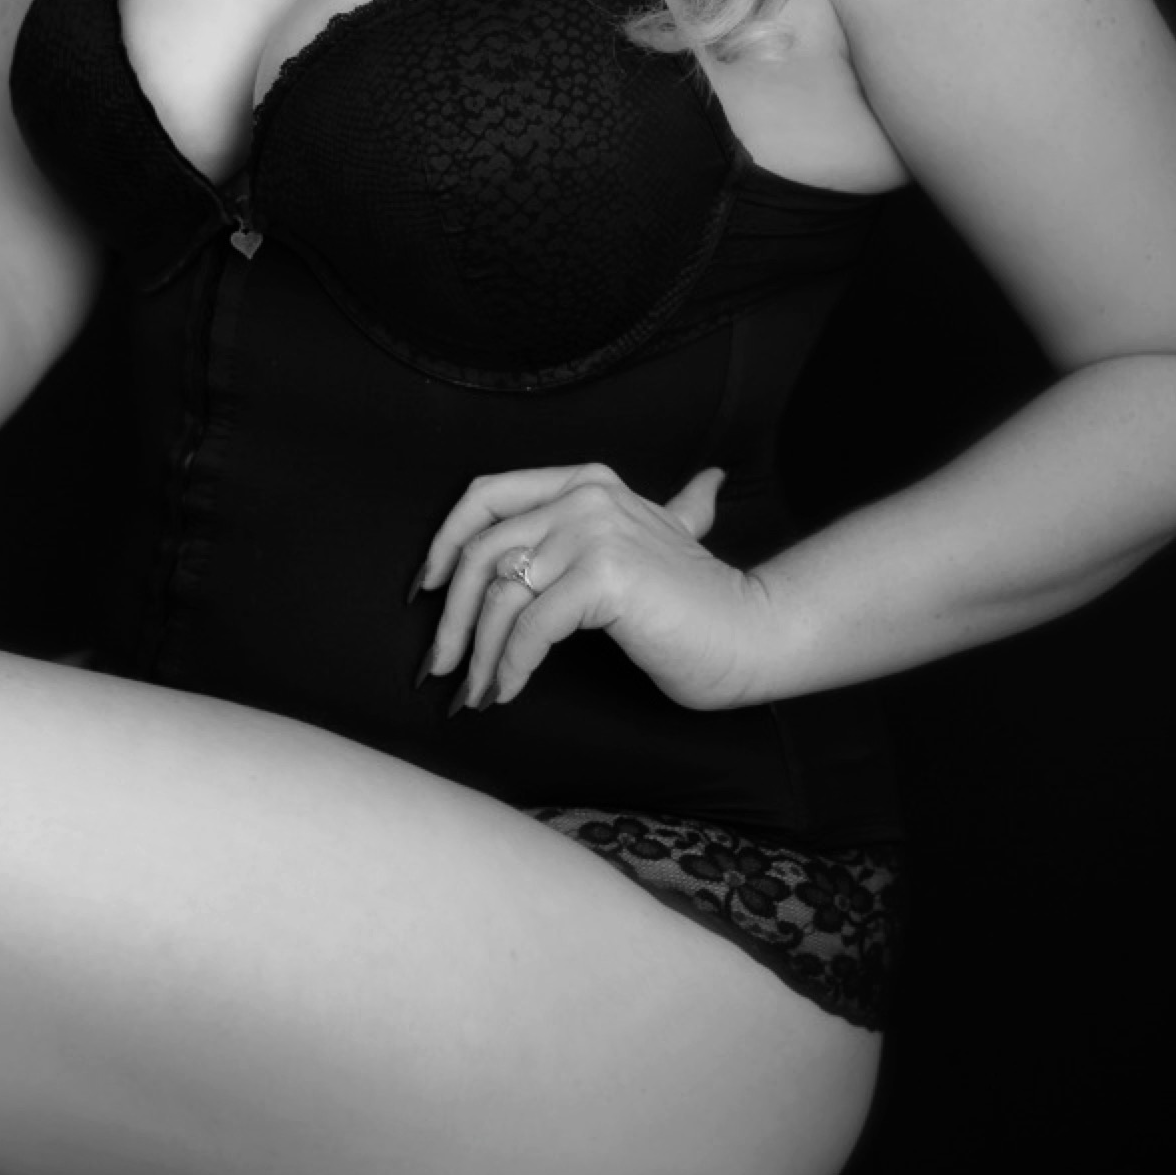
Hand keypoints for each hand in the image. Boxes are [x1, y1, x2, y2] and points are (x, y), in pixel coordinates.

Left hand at [411, 461, 771, 714]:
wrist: (752, 633)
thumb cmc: (703, 600)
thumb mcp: (675, 537)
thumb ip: (678, 506)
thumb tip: (711, 481)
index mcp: (585, 482)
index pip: (485, 494)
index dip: (444, 542)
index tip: (423, 591)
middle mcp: (585, 497)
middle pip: (481, 552)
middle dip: (448, 617)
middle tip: (437, 668)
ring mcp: (594, 532)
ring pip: (499, 596)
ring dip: (475, 654)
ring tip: (473, 693)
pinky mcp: (604, 577)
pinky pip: (530, 628)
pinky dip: (509, 666)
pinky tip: (507, 691)